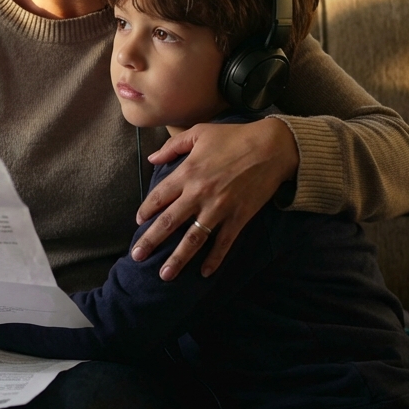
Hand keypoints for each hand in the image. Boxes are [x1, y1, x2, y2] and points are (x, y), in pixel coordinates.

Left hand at [132, 118, 298, 279]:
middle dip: (151, 241)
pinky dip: (214, 259)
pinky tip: (205, 273)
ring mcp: (219, 207)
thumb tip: (152, 159)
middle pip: (169, 222)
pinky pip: (224, 242)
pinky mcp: (239, 217)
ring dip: (178, 258)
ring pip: (193, 238)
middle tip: (137, 256)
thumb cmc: (234, 137)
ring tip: (165, 275)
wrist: (271, 147)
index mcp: (188, 173)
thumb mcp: (199, 132)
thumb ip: (172, 146)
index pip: (159, 196)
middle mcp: (199, 193)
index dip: (146, 211)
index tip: (138, 222)